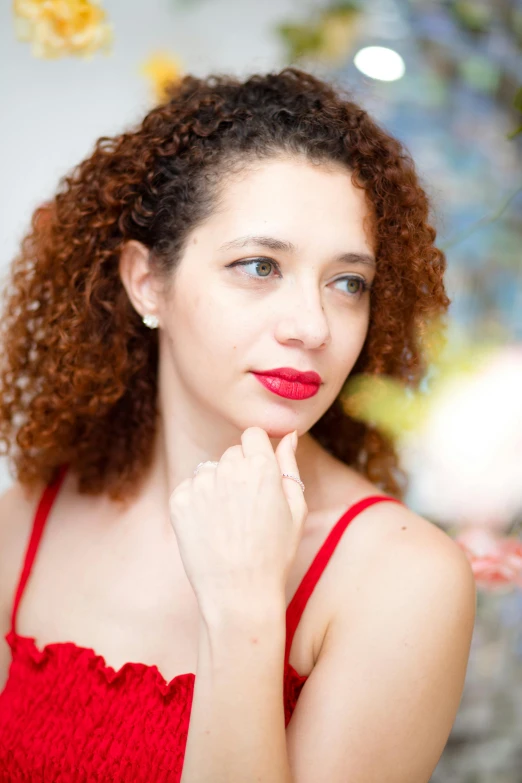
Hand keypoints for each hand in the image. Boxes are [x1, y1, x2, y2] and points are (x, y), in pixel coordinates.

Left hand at [168, 427, 307, 617]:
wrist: (239, 594)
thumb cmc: (274, 553)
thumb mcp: (295, 509)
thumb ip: (289, 466)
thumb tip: (288, 436)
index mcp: (261, 468)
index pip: (252, 435)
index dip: (257, 452)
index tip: (258, 474)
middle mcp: (229, 470)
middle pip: (231, 453)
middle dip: (238, 472)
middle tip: (246, 509)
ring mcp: (201, 485)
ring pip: (209, 470)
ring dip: (217, 487)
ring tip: (227, 523)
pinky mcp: (179, 501)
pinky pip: (189, 488)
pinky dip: (197, 503)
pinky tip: (210, 528)